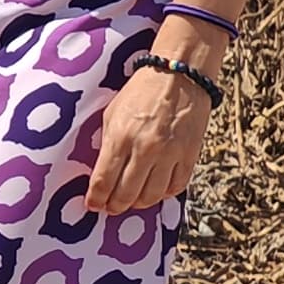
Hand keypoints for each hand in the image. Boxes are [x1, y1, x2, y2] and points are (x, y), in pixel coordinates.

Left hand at [82, 59, 214, 215]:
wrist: (179, 75)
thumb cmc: (140, 92)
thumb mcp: (112, 114)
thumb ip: (107, 144)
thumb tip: (100, 173)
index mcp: (120, 137)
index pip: (104, 180)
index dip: (96, 198)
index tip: (92, 205)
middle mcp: (145, 149)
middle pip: (127, 194)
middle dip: (115, 206)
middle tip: (110, 208)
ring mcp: (170, 154)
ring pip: (152, 196)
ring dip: (138, 203)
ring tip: (131, 201)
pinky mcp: (190, 155)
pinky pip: (176, 187)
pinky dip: (164, 194)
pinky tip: (155, 190)